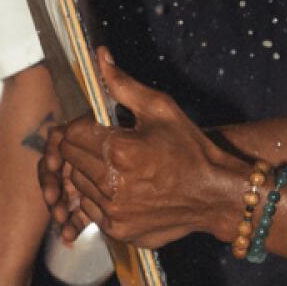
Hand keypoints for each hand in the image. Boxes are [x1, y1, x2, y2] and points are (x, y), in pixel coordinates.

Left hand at [40, 50, 244, 250]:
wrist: (215, 194)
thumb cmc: (190, 149)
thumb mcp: (160, 109)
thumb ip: (123, 85)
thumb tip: (99, 56)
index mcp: (119, 151)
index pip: (71, 134)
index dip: (83, 126)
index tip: (101, 127)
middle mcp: (111, 184)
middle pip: (71, 160)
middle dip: (85, 148)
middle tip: (110, 145)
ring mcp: (113, 211)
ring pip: (78, 185)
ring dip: (90, 173)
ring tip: (119, 167)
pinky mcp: (117, 229)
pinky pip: (91, 209)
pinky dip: (101, 197)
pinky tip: (124, 188)